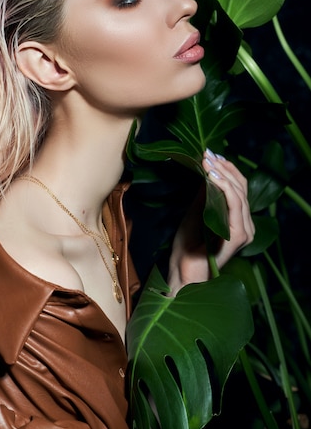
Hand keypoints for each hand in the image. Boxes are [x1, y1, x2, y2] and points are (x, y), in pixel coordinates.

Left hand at [167, 149, 254, 295]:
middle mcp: (246, 227)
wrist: (181, 274)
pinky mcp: (238, 238)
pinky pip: (235, 206)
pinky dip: (224, 188)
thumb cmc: (186, 248)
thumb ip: (205, 196)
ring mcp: (244, 233)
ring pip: (240, 194)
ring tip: (208, 162)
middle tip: (208, 155)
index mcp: (238, 222)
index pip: (239, 189)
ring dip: (223, 174)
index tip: (211, 154)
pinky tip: (212, 177)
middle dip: (224, 168)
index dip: (227, 169)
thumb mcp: (194, 213)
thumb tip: (208, 171)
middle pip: (242, 188)